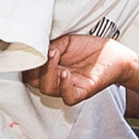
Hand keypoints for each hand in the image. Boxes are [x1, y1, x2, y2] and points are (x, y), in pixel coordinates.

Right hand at [23, 34, 138, 105]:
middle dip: (33, 67)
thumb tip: (41, 50)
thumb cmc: (90, 48)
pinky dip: (64, 86)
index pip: (29, 70)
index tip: (27, 48)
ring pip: (48, 89)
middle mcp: (55, 80)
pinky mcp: (82, 92)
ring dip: (47, 73)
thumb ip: (52, 45)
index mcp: (49, 68)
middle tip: (41, 52)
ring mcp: (68, 87)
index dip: (25, 62)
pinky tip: (65, 73)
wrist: (113, 54)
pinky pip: (68, 97)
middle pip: (33, 81)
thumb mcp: (66, 41)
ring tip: (54, 56)